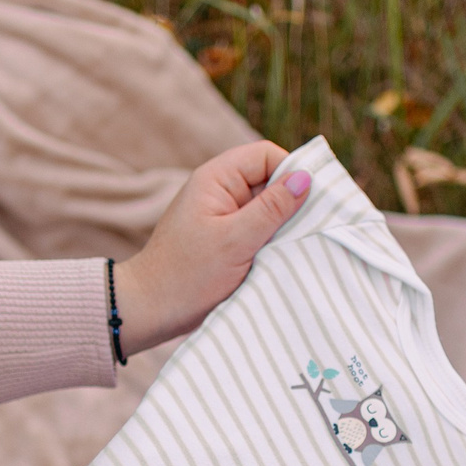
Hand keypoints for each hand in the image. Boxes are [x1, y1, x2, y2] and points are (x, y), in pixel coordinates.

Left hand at [114, 141, 309, 353]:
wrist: (152, 310)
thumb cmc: (188, 274)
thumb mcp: (236, 240)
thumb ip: (272, 208)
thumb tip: (305, 178)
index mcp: (217, 178)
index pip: (267, 155)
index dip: (292, 171)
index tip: (313, 200)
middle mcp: (221, 191)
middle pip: (271, 180)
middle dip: (292, 202)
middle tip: (311, 227)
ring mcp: (224, 216)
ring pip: (268, 208)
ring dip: (284, 226)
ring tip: (297, 246)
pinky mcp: (227, 239)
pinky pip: (259, 230)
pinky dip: (273, 241)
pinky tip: (283, 258)